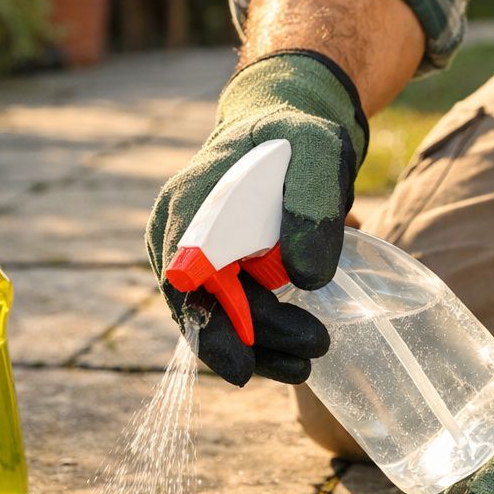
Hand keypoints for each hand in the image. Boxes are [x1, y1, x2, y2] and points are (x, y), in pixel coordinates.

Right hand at [147, 50, 367, 384]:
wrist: (281, 128)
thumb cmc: (294, 135)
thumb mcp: (316, 151)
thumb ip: (312, 204)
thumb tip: (307, 278)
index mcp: (188, 206)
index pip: (182, 279)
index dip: (207, 327)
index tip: (241, 365)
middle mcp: (177, 237)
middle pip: (203, 307)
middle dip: (255, 339)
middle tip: (315, 348)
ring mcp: (192, 257)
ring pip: (215, 318)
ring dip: (259, 347)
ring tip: (307, 363)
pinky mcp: (214, 270)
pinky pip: (228, 313)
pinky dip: (259, 338)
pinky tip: (294, 355)